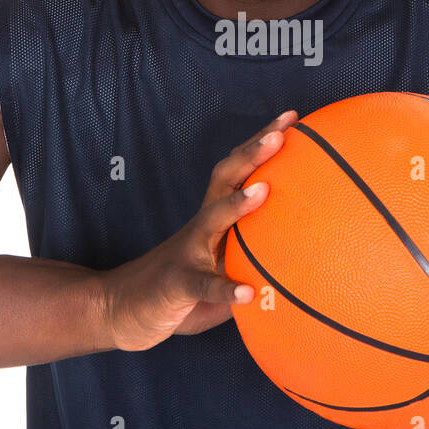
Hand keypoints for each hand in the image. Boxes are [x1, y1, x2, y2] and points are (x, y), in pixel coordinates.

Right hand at [104, 109, 297, 351]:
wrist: (123, 310)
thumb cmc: (183, 290)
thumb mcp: (223, 271)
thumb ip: (254, 262)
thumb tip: (305, 262)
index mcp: (214, 219)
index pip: (238, 171)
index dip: (261, 143)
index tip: (291, 118)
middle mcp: (201, 227)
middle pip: (225, 179)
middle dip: (253, 153)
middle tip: (282, 132)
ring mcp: (188, 253)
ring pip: (211, 220)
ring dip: (236, 204)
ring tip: (263, 189)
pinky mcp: (178, 285)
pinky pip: (204, 285)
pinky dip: (225, 288)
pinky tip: (247, 293)